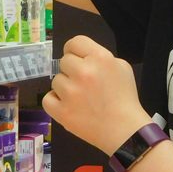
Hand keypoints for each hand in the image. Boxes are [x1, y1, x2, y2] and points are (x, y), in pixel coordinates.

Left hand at [43, 35, 151, 155]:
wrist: (124, 130)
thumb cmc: (125, 98)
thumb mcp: (122, 67)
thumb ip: (101, 57)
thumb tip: (83, 58)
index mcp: (100, 58)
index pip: (75, 42)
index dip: (74, 50)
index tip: (76, 59)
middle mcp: (83, 71)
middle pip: (64, 61)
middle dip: (72, 70)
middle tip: (84, 83)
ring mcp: (70, 92)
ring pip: (56, 80)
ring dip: (65, 87)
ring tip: (80, 98)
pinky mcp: (61, 111)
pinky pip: (47, 98)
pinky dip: (55, 102)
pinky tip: (68, 105)